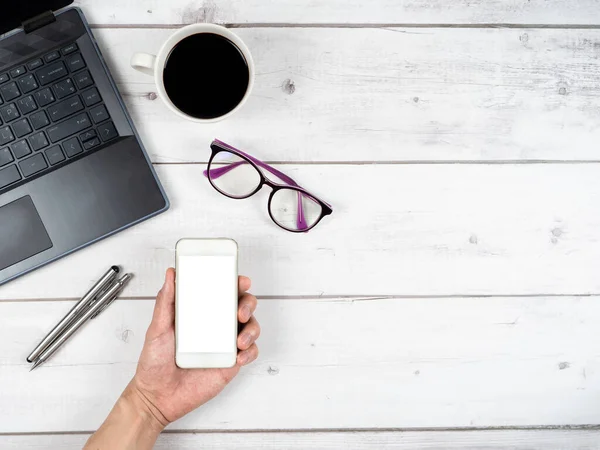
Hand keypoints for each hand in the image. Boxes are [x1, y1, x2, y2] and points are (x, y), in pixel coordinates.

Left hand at [130, 268, 259, 426]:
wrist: (156, 397)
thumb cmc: (154, 362)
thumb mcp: (157, 328)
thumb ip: (165, 302)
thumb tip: (170, 275)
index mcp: (201, 313)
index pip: (223, 292)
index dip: (235, 283)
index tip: (240, 280)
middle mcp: (216, 326)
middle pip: (243, 306)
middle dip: (248, 304)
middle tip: (240, 312)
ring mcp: (225, 344)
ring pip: (251, 328)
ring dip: (252, 329)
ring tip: (239, 340)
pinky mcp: (230, 363)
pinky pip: (250, 353)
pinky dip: (250, 352)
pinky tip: (239, 356)